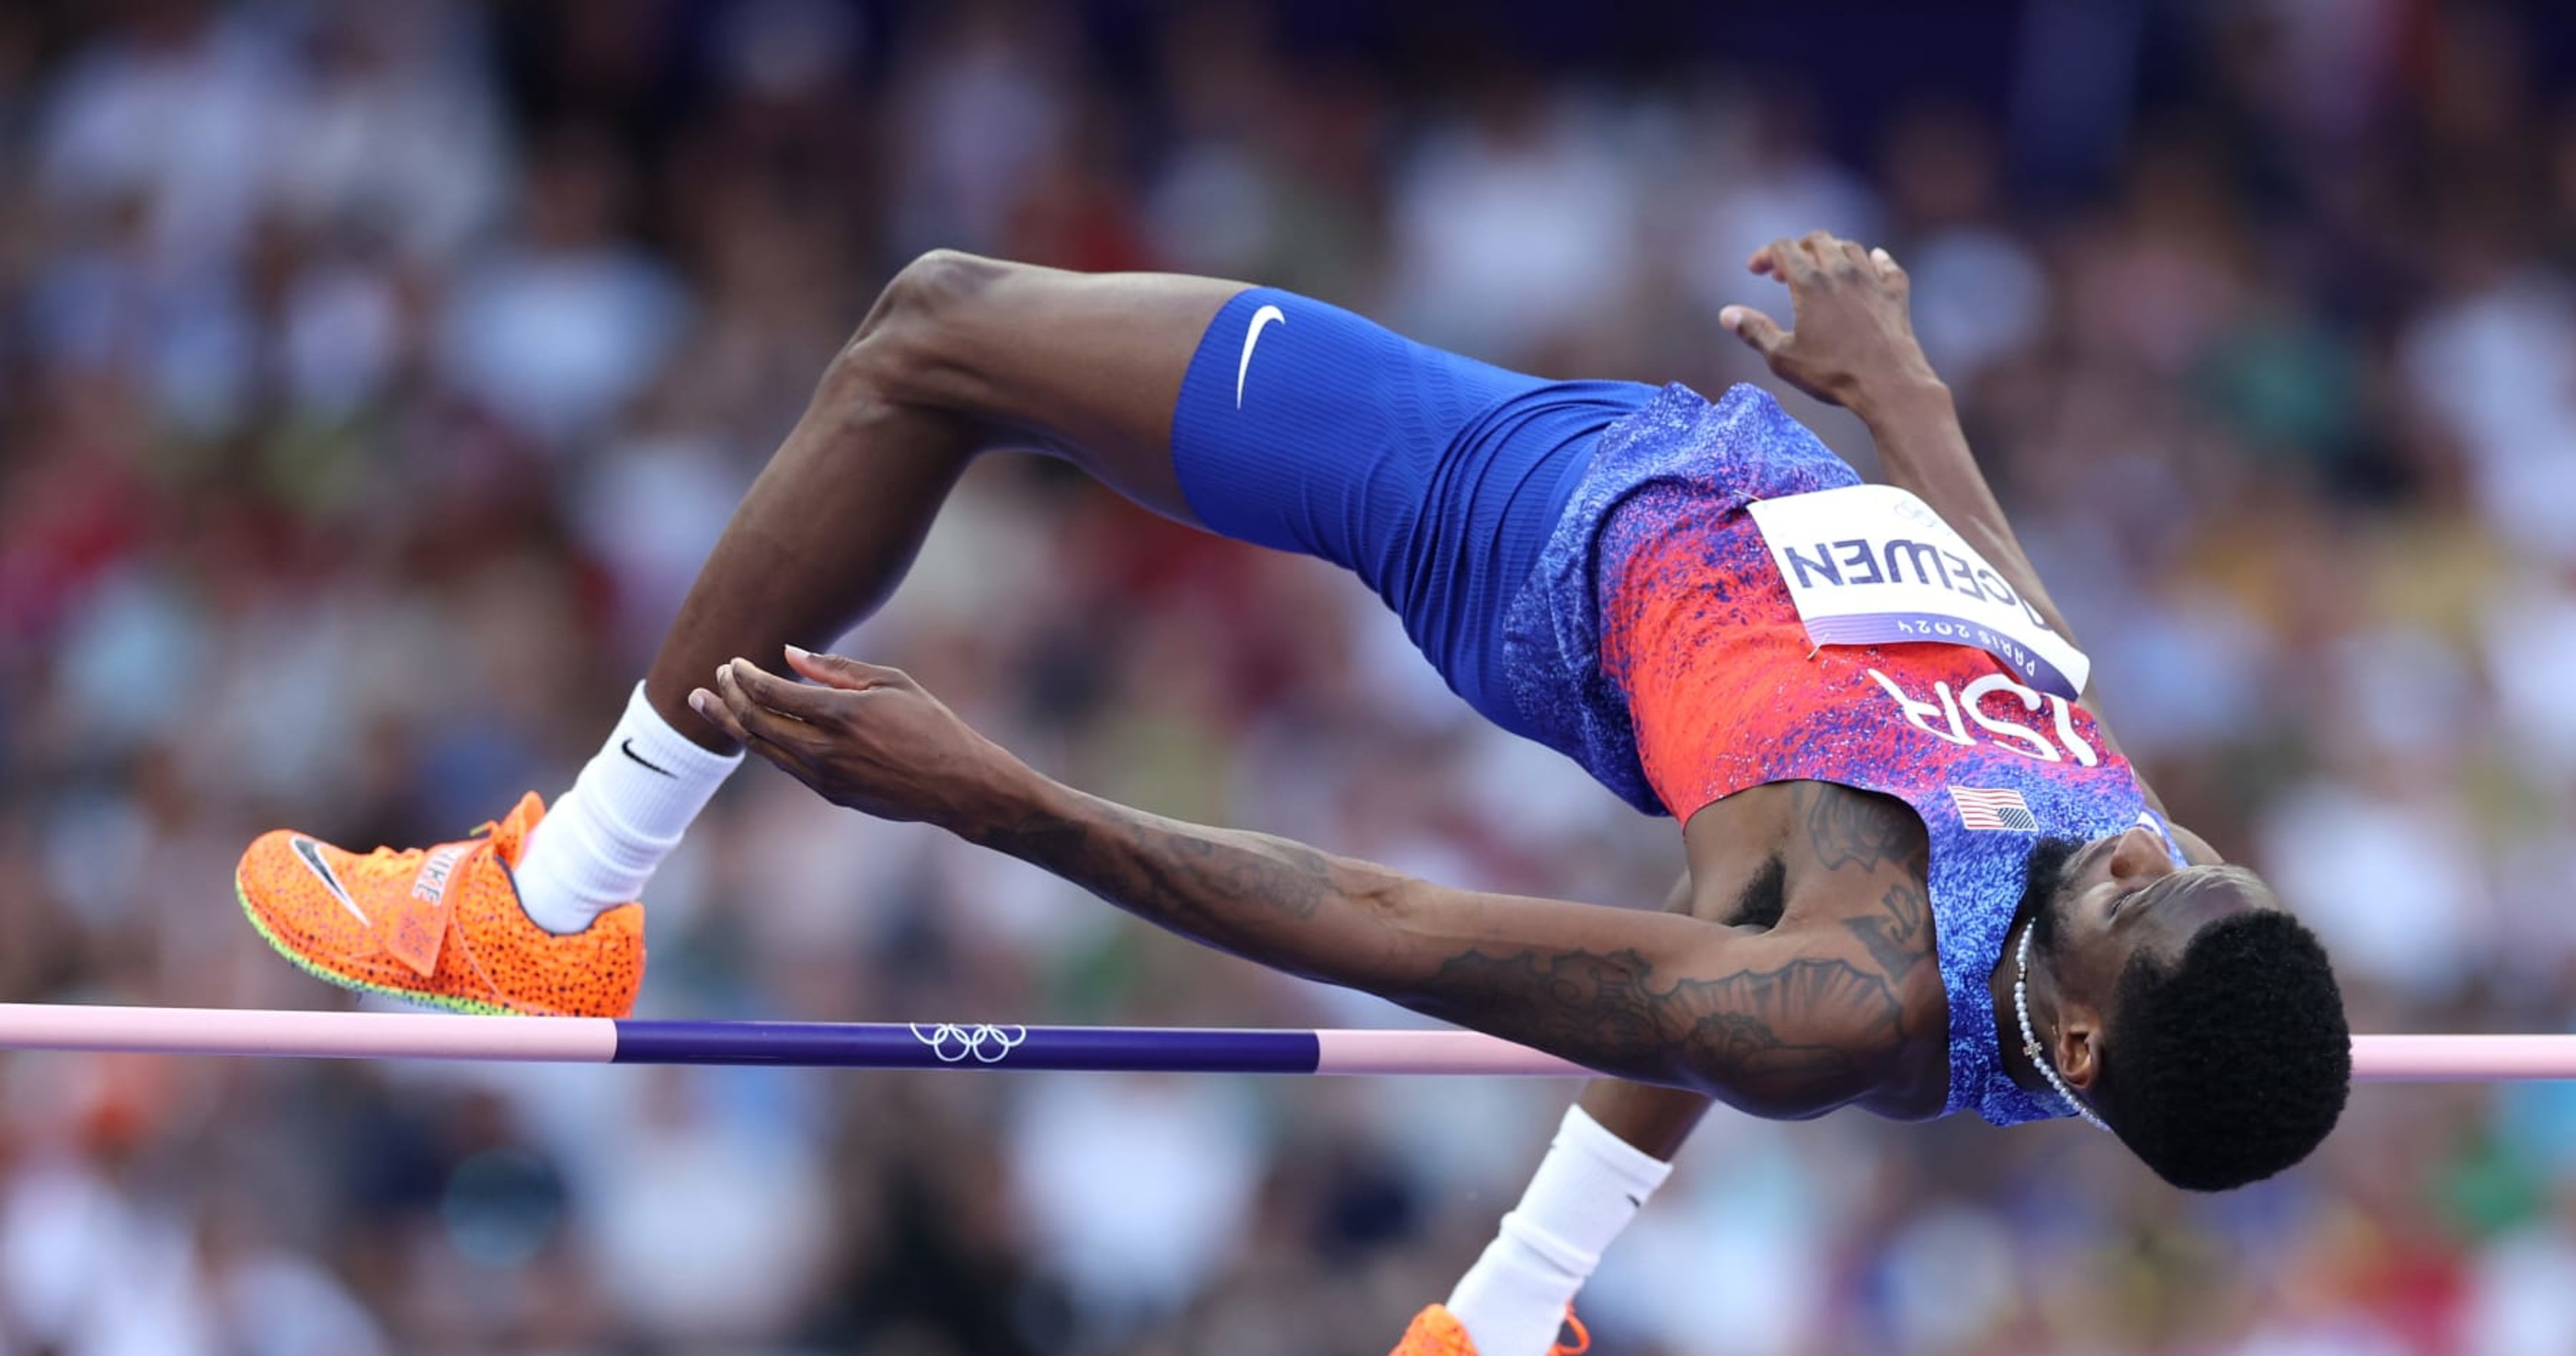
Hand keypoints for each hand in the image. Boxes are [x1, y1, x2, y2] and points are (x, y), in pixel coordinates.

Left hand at [691, 647, 1029, 828]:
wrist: (958, 786)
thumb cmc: (932, 725)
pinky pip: (786, 765)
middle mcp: (824, 749)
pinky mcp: (831, 795)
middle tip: (709, 682)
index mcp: (840, 714)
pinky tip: (755, 731)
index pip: (771, 692)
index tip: (733, 663)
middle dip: (727, 698)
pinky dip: (764, 744)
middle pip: (755, 723)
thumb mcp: (891, 682)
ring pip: (762, 749)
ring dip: (732, 725)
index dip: (744, 676)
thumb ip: (836, 669)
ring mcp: (825, 777)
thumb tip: (789, 654)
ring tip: (708, 707)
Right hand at [1720, 231, 1940, 414]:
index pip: (1783, 248)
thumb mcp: (1783, 357)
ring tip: (1821, 269)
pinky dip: (1874, 261)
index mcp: (1811, 283)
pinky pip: (1886, 265)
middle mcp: (1842, 271)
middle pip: (1818, 240)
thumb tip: (1727, 314)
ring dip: (1831, 252)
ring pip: (1850, 247)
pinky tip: (1871, 264)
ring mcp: (1873, 279)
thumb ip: (1754, 331)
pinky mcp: (1896, 293)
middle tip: (1783, 272)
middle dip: (1797, 249)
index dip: (1764, 254)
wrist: (1889, 383)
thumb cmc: (1833, 373)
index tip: (1755, 270)